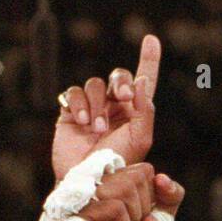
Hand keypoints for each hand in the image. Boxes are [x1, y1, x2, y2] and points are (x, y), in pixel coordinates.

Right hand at [52, 35, 160, 180]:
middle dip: (121, 81)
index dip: (148, 60)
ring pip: (94, 84)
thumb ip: (145, 111)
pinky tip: (82, 123)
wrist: (90, 180)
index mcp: (135, 113)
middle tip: (123, 96)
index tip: (151, 40)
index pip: (143, 82)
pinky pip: (73, 92)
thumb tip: (143, 83)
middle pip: (118, 76)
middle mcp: (115, 107)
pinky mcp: (70, 110)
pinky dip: (78, 105)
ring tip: (97, 129)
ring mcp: (92, 108)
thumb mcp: (139, 140)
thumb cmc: (118, 165)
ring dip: (97, 105)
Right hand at [78, 162, 156, 220]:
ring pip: (126, 187)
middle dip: (141, 208)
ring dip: (130, 217)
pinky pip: (115, 205)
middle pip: (138, 176)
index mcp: (115, 177)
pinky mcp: (77, 206)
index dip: (151, 198)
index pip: (147, 170)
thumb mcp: (160, 218)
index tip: (138, 216)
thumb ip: (170, 194)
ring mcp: (84, 190)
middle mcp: (97, 179)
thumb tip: (162, 178)